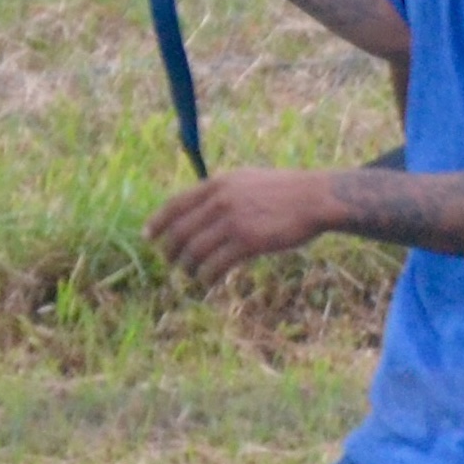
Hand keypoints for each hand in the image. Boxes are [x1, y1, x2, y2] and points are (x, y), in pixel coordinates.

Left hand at [146, 169, 334, 283]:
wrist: (316, 198)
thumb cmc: (287, 192)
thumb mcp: (249, 181)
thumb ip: (224, 192)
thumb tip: (202, 209)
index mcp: (219, 184)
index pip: (175, 204)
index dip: (157, 222)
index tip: (148, 236)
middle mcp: (221, 201)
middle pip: (180, 231)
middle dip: (170, 251)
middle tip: (170, 263)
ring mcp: (233, 221)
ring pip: (194, 251)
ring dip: (188, 268)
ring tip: (191, 276)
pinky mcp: (247, 242)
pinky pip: (215, 265)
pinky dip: (207, 277)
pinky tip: (209, 282)